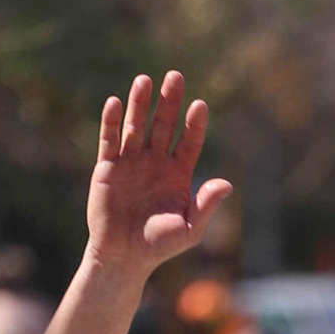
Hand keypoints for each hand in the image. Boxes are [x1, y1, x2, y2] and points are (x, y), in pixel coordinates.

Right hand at [85, 71, 231, 280]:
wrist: (124, 257)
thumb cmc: (159, 246)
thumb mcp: (190, 229)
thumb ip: (206, 206)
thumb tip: (227, 184)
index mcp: (178, 173)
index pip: (189, 141)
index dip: (194, 123)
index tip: (199, 106)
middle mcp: (155, 161)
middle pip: (164, 124)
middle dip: (169, 101)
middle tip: (175, 76)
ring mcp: (131, 161)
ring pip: (136, 126)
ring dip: (140, 103)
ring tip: (145, 80)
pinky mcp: (107, 167)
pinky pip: (109, 140)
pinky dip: (110, 121)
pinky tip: (114, 102)